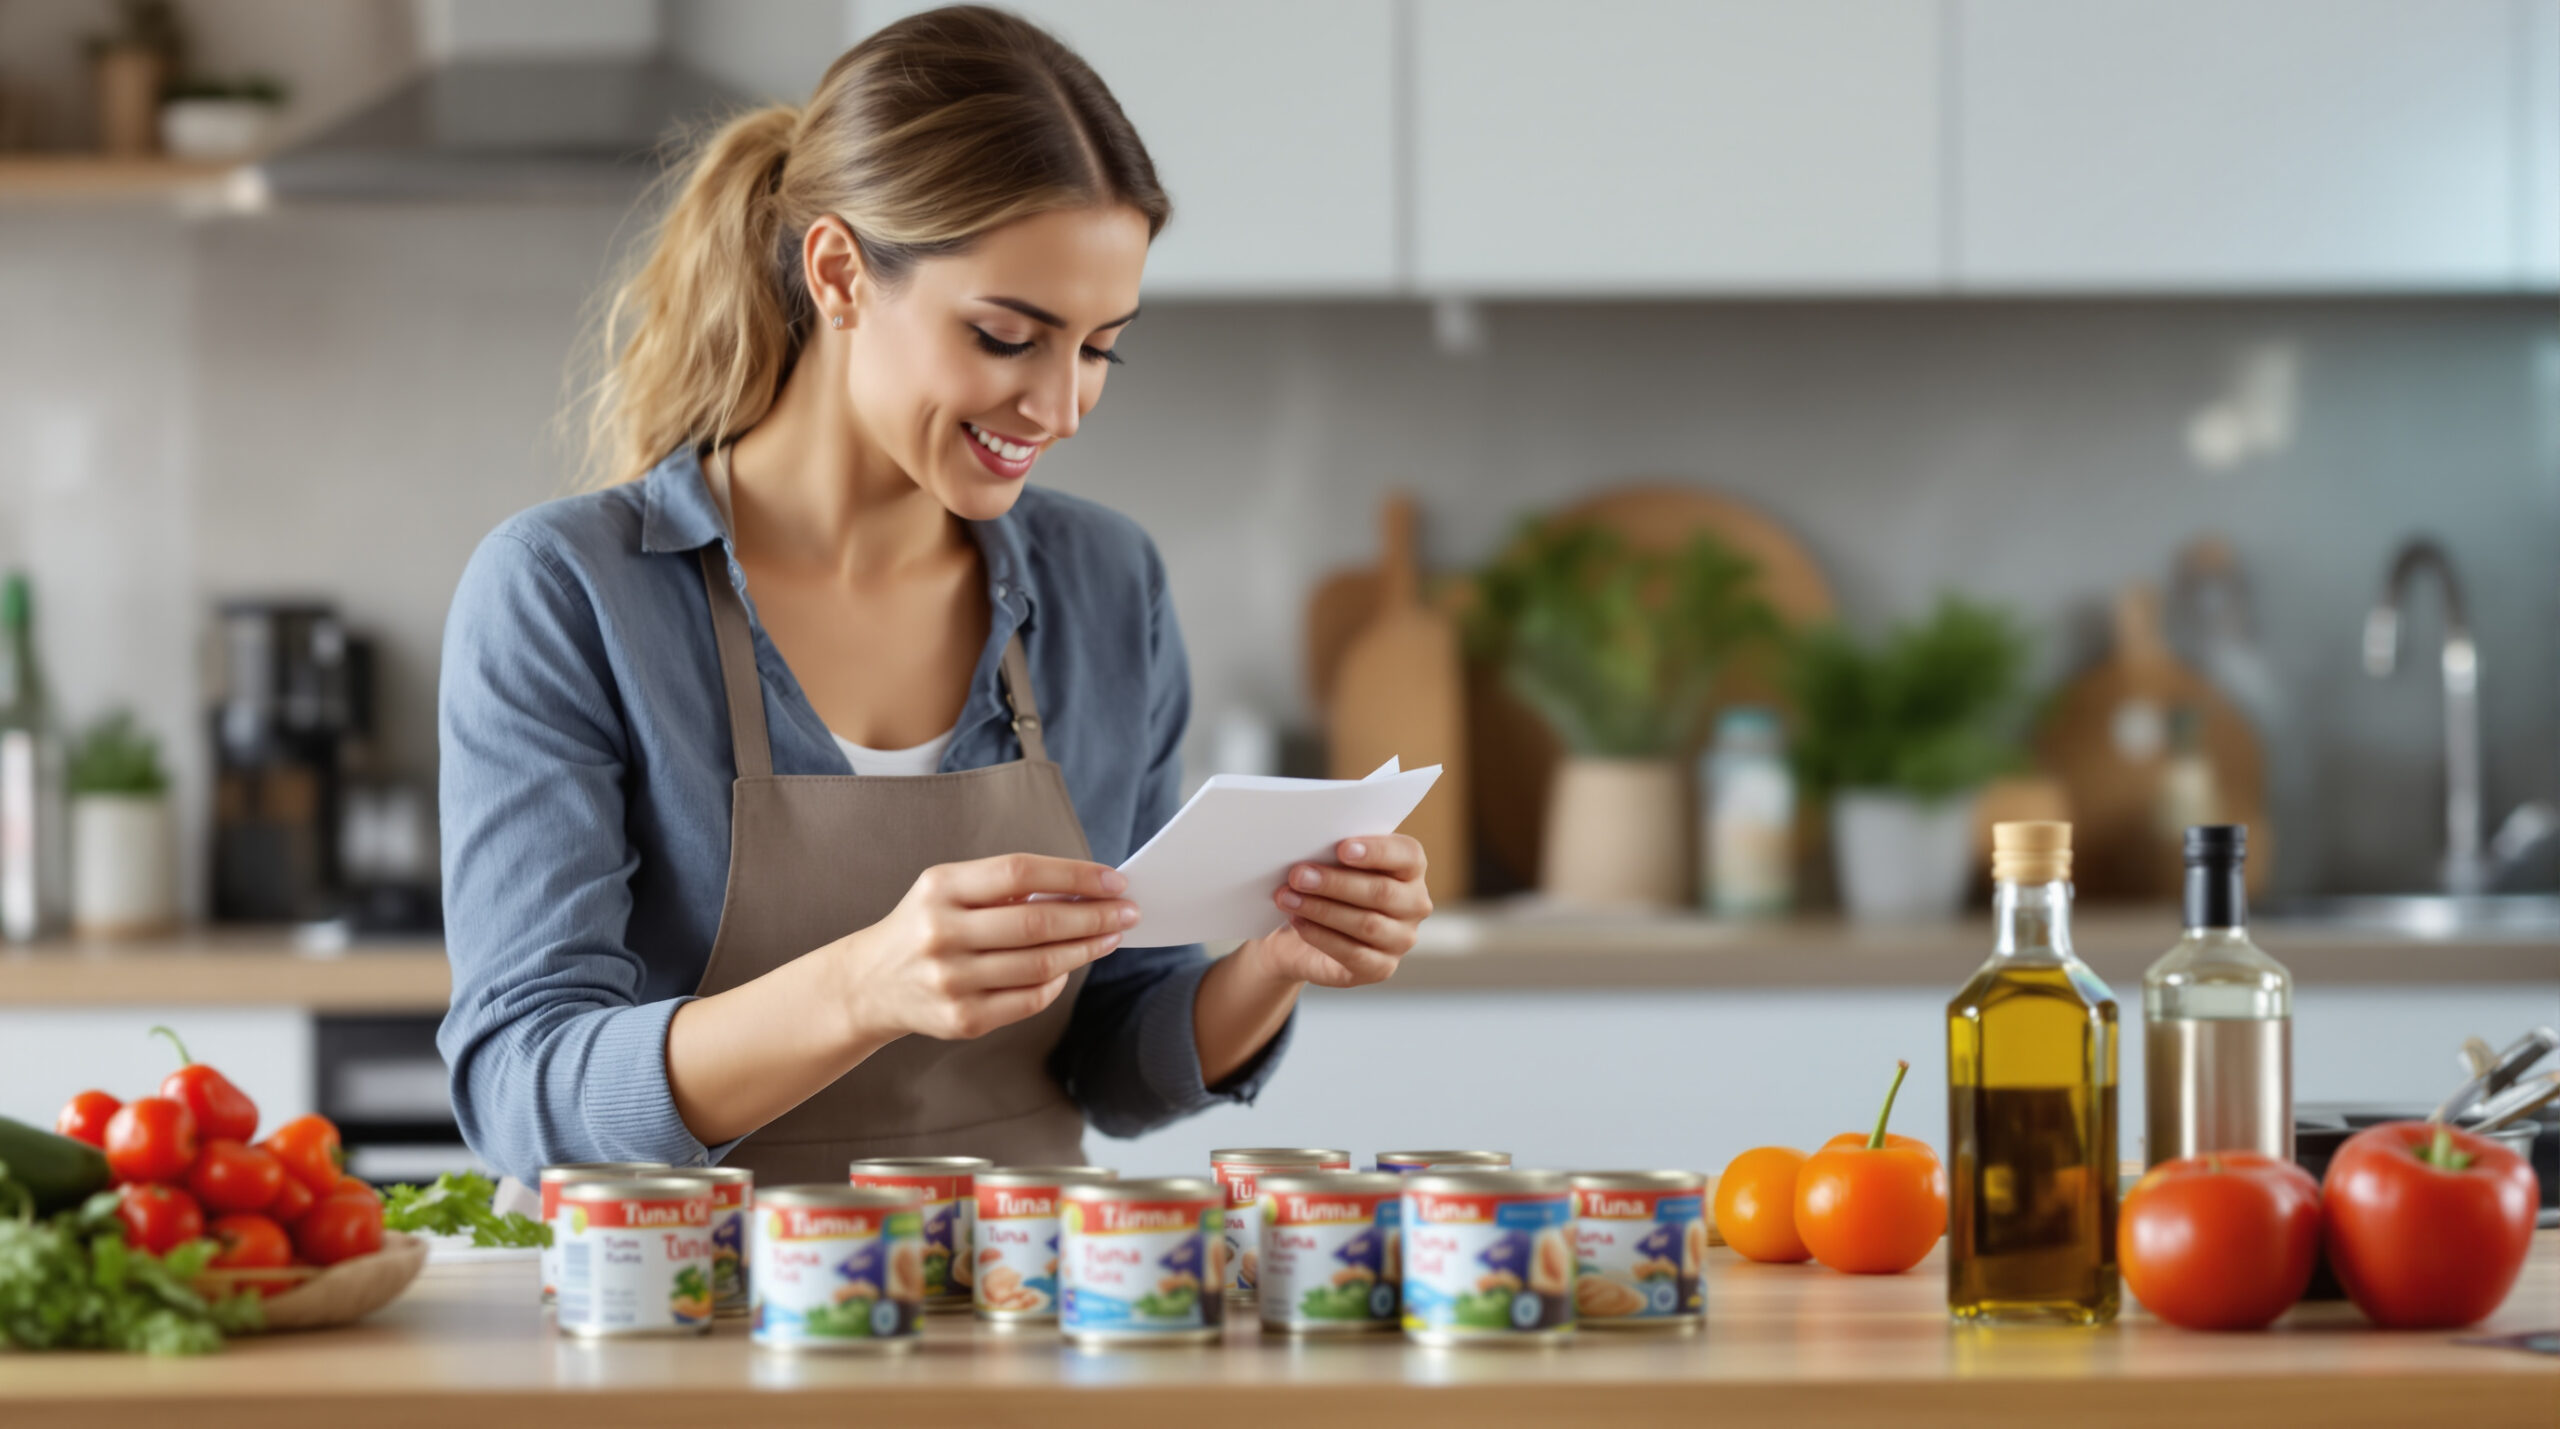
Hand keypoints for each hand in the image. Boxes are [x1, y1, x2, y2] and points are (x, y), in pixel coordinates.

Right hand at [841, 854, 1135, 1042]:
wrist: (870, 983)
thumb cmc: (927, 924)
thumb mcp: (949, 889)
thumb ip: (1006, 887)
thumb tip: (1084, 892)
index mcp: (940, 887)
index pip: (1021, 872)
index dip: (1075, 875)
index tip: (1115, 881)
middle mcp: (941, 933)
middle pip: (1037, 923)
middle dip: (1094, 917)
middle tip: (1128, 913)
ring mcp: (950, 981)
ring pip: (1040, 965)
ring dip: (1086, 950)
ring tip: (1111, 937)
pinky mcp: (961, 1019)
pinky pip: (1029, 1000)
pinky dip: (1058, 981)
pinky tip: (1070, 966)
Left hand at [1248, 835, 1431, 988]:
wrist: (1301, 937)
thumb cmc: (1324, 888)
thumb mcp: (1330, 864)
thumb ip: (1334, 855)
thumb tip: (1314, 849)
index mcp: (1410, 869)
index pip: (1408, 855)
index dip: (1377, 851)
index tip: (1341, 848)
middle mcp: (1414, 905)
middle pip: (1383, 892)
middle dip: (1336, 883)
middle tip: (1298, 875)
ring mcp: (1401, 940)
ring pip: (1367, 924)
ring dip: (1322, 909)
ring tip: (1288, 898)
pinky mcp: (1381, 968)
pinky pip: (1353, 953)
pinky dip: (1321, 936)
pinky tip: (1297, 921)